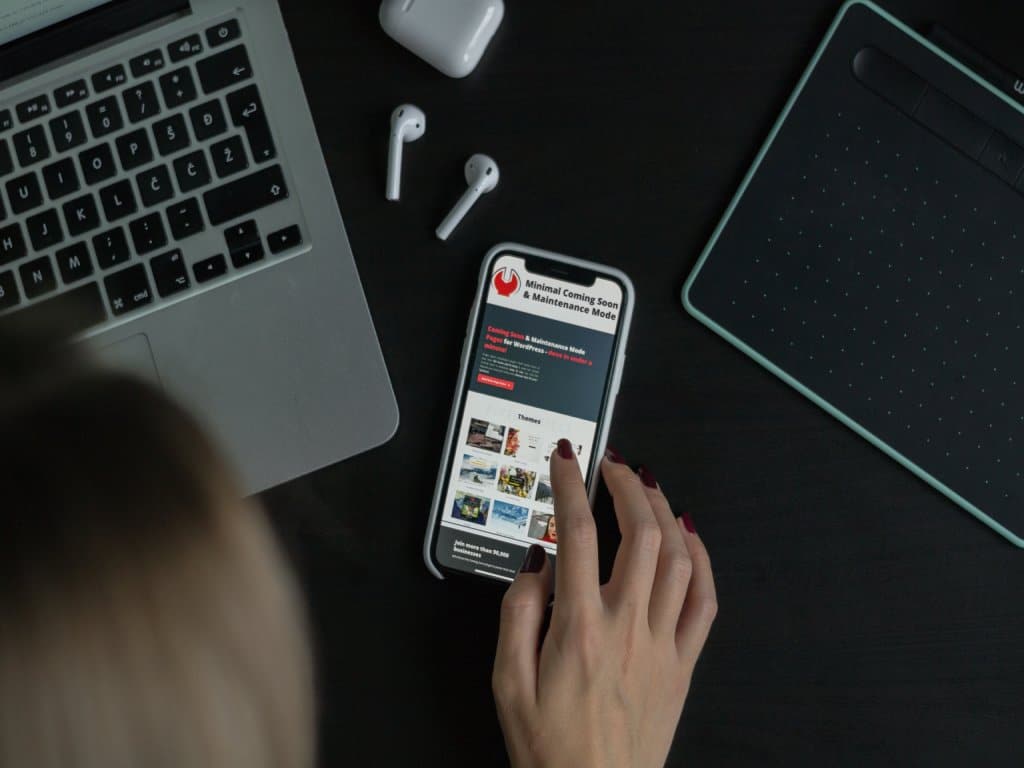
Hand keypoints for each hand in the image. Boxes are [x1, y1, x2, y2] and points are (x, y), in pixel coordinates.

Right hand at [493, 440, 716, 767]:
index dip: (570, 485)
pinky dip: (702, 561)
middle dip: (627, 485)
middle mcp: (627, 628)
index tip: (566, 458)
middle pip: (640, 534)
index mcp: (580, 628)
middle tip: (612, 463)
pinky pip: (705, 602)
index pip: (578, 534)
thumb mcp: (507, 683)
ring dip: (664, 511)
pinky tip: (690, 536)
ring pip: (678, 558)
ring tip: (647, 486)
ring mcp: (662, 644)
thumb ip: (517, 614)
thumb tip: (536, 562)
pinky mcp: (683, 664)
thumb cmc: (549, 748)